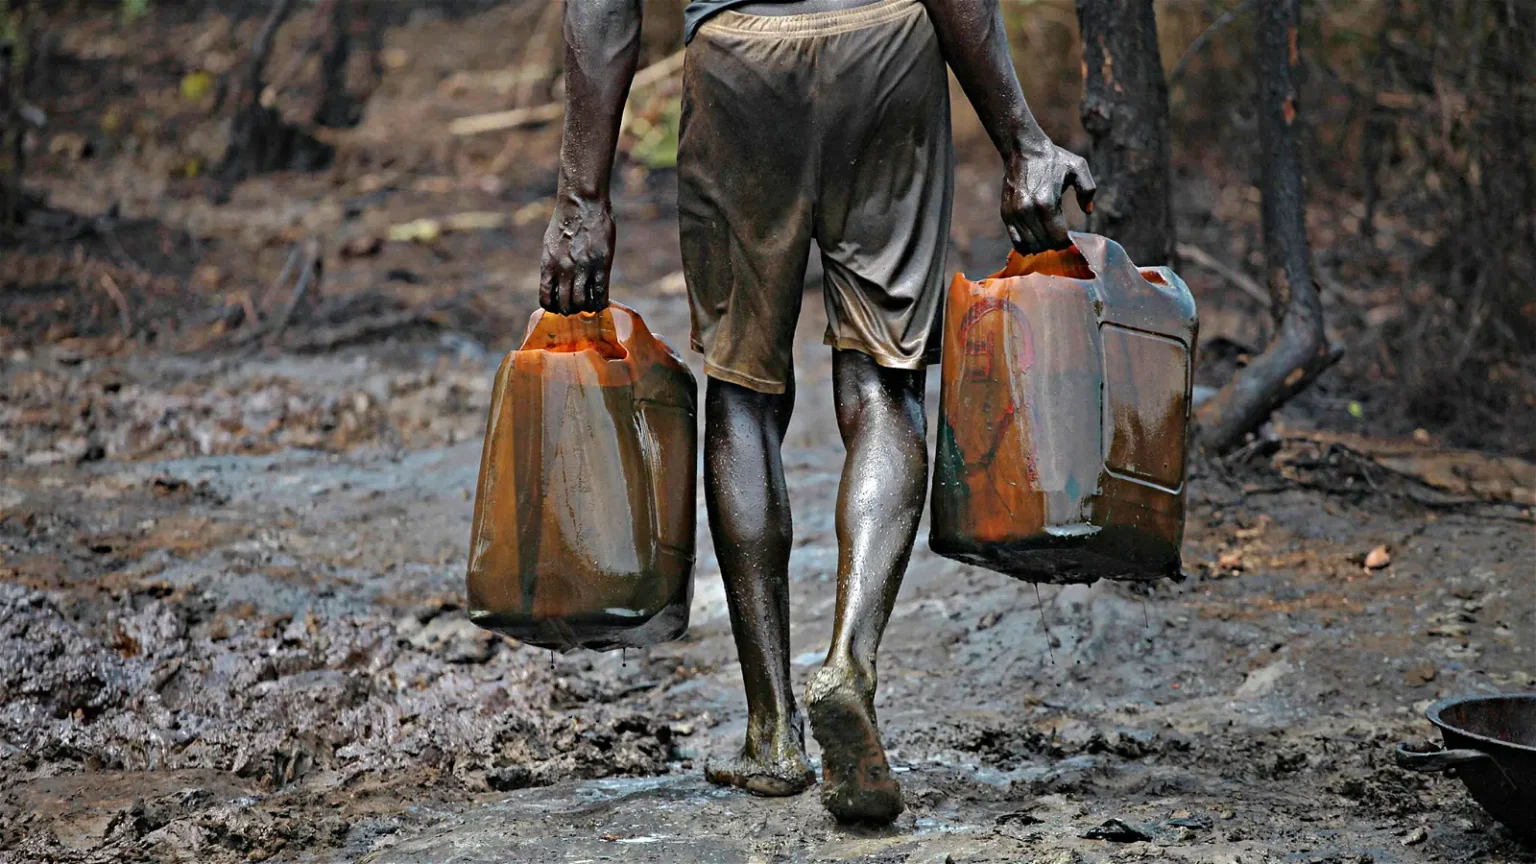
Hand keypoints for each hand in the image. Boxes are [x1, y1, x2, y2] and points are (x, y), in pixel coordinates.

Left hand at [540, 193, 614, 314]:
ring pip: (582, 303)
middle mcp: (564, 270)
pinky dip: (600, 303)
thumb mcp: (550, 244)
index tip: (560, 305)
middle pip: (566, 305)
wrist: (582, 203)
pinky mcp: (601, 265)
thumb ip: (552, 264)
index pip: (546, 299)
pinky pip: (600, 293)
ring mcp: (583, 268)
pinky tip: (601, 303)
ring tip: (589, 304)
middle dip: (571, 310)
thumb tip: (555, 281)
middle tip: (577, 306)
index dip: (554, 307)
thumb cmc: (566, 221)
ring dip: (586, 307)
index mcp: (548, 265)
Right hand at [1001, 141, 1095, 254]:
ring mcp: (1015, 214)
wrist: (1023, 149)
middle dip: (1056, 245)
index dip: (1068, 242)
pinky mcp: (1006, 214)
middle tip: (1062, 238)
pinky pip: (1016, 241)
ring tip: (1050, 237)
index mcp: (1047, 202)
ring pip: (1031, 245)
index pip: (1058, 238)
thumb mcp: (1078, 167)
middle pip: (1045, 244)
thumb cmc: (1053, 159)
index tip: (1072, 237)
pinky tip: (1036, 238)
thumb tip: (1088, 211)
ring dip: (1042, 246)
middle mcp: (1029, 211)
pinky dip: (1027, 245)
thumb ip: (1088, 190)